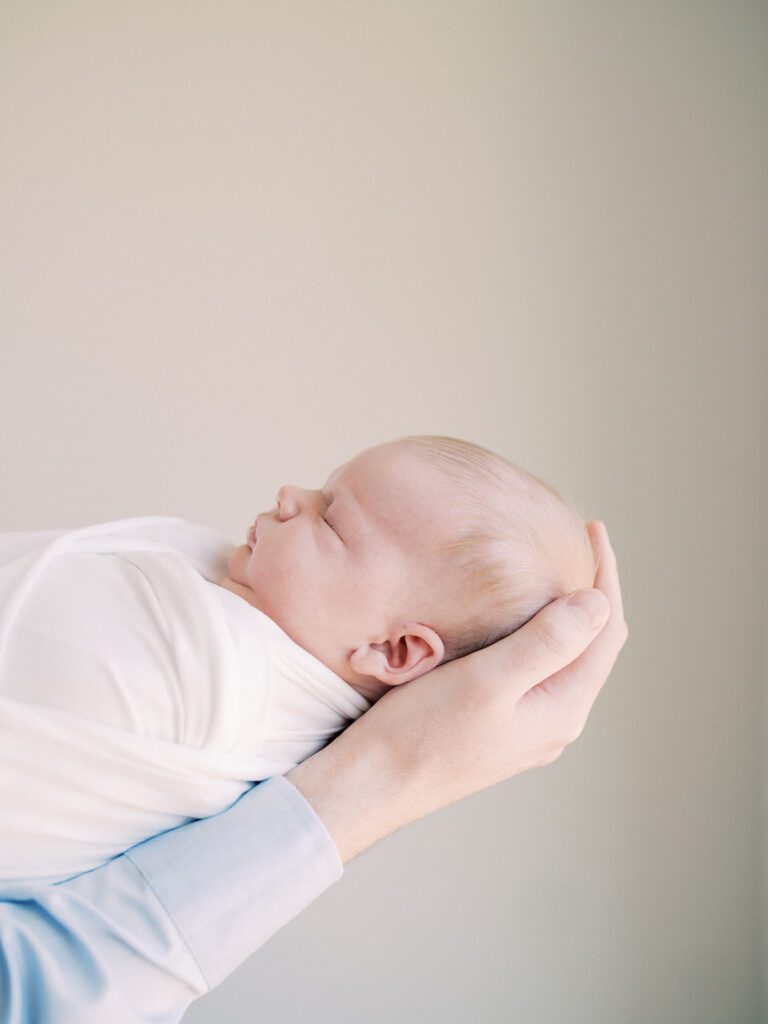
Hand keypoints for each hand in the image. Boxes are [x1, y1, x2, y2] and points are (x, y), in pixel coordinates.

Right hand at [287, 520, 627, 861]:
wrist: (371, 784)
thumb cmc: (422, 733)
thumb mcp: (487, 680)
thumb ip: (546, 642)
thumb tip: (598, 601)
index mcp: (561, 710)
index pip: (604, 632)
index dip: (606, 578)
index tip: (594, 530)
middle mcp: (552, 722)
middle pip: (591, 646)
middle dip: (593, 594)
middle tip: (581, 543)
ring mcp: (525, 727)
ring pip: (564, 659)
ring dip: (567, 615)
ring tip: (556, 573)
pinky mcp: (497, 725)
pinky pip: (536, 671)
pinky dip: (540, 634)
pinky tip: (518, 619)